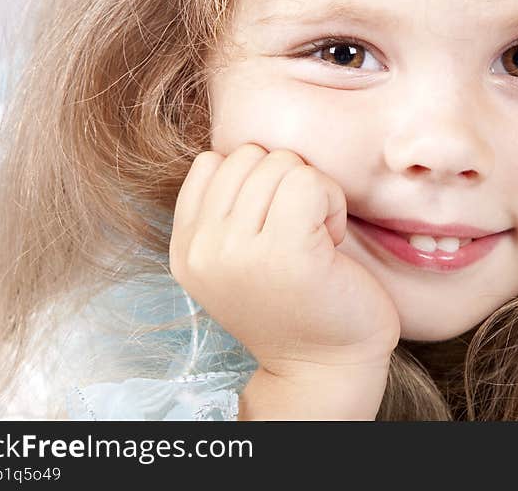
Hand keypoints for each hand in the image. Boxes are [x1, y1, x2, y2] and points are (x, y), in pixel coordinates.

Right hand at [169, 144, 400, 382]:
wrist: (325, 367)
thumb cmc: (296, 303)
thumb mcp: (237, 258)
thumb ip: (225, 209)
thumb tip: (245, 150)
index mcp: (185, 248)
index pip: (211, 162)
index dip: (254, 180)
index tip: (272, 223)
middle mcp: (203, 249)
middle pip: (248, 155)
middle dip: (284, 182)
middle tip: (300, 233)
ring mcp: (240, 251)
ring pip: (282, 163)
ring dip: (312, 192)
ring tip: (315, 239)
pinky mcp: (287, 251)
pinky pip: (310, 181)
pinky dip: (332, 201)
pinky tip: (331, 240)